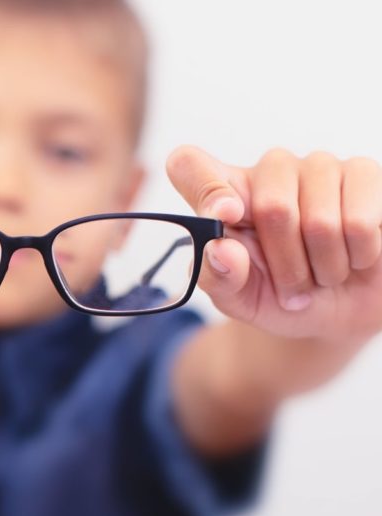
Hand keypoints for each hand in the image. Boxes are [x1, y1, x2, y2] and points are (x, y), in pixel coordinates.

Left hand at [167, 145, 381, 341]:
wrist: (335, 313)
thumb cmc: (277, 297)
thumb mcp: (238, 300)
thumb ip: (218, 278)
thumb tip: (220, 249)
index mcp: (222, 194)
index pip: (188, 165)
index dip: (207, 188)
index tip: (227, 216)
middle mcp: (268, 171)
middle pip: (273, 207)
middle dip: (286, 265)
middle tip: (292, 286)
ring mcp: (318, 167)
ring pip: (320, 221)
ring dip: (323, 267)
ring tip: (322, 272)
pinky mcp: (364, 174)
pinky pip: (361, 222)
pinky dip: (358, 256)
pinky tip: (355, 256)